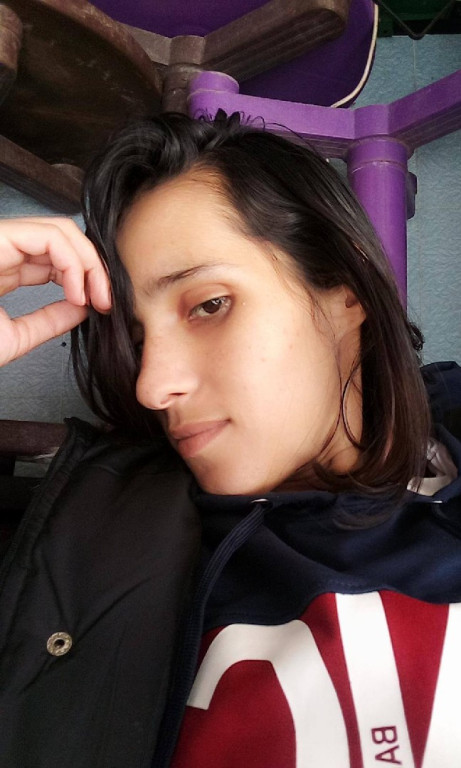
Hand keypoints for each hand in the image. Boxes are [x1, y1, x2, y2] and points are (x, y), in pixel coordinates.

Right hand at [0, 217, 110, 365]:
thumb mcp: (15, 336)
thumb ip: (48, 320)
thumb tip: (83, 308)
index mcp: (3, 269)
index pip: (56, 258)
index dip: (86, 276)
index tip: (101, 306)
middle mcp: (2, 250)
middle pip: (63, 239)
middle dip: (94, 266)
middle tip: (106, 300)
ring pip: (59, 230)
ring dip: (88, 261)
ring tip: (94, 296)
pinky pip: (47, 234)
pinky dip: (73, 260)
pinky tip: (77, 289)